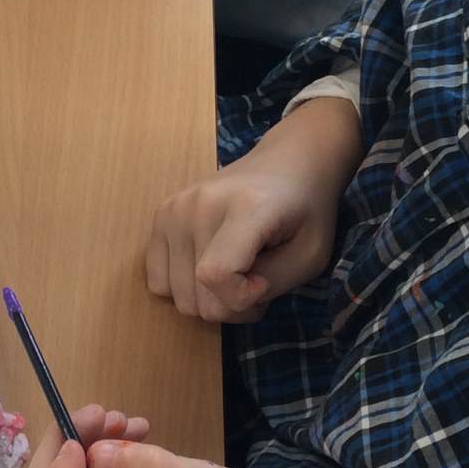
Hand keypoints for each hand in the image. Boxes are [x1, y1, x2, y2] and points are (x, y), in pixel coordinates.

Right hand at [145, 96, 362, 322]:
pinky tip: (210, 267)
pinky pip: (157, 281)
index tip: (265, 285)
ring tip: (236, 273)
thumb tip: (232, 296)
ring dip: (209, 299)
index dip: (240, 299)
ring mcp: (174, 208)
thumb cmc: (306, 211)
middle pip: (195, 295)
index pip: (214, 275)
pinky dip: (184, 288)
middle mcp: (199, 204)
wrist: (287, 163)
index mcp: (245, 207)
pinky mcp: (161, 215)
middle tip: (256, 281)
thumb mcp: (311, 255)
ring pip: (177, 296)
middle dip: (230, 304)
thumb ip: (274, 284)